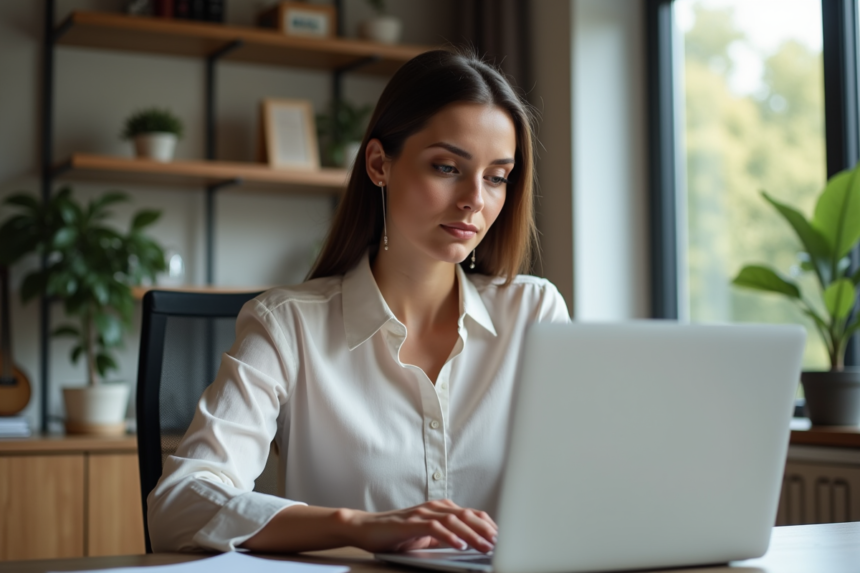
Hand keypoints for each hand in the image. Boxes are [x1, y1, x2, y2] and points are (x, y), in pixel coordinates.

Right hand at [340, 499, 497, 552]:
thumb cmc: (397, 534)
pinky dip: (449, 536)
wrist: (367, 529)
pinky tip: (460, 545)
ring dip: (472, 534)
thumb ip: (446, 536)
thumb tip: (470, 545)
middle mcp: (434, 507)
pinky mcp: (411, 523)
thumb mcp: (427, 536)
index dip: (488, 525)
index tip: (503, 537)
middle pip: (467, 515)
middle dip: (486, 530)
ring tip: (485, 546)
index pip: (472, 514)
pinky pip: (434, 528)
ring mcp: (422, 513)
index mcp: (441, 509)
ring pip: (454, 521)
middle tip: (500, 543)